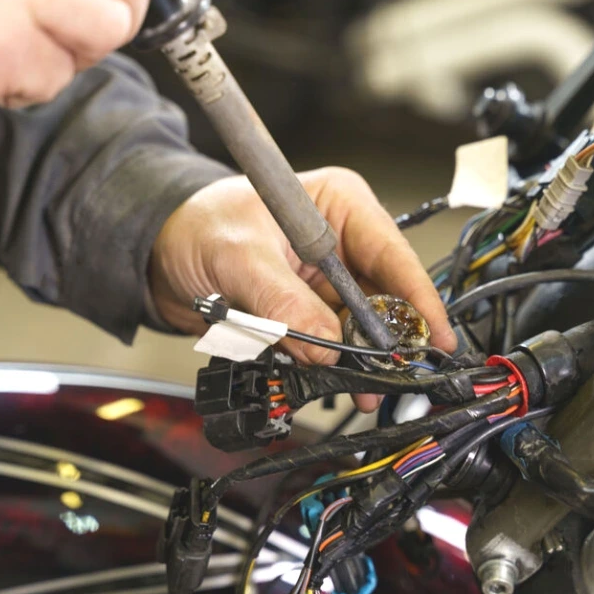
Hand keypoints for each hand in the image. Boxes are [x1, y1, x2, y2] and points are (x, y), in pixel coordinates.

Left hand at [150, 167, 457, 410]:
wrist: (156, 253)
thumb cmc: (195, 224)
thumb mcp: (240, 255)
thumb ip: (284, 301)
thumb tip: (326, 343)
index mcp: (339, 206)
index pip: (393, 254)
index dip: (419, 299)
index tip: (437, 336)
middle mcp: (340, 242)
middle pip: (383, 297)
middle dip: (386, 339)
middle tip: (395, 374)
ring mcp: (325, 279)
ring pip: (357, 327)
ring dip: (356, 358)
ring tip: (361, 388)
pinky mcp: (306, 309)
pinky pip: (327, 341)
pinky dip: (327, 362)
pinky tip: (329, 378)